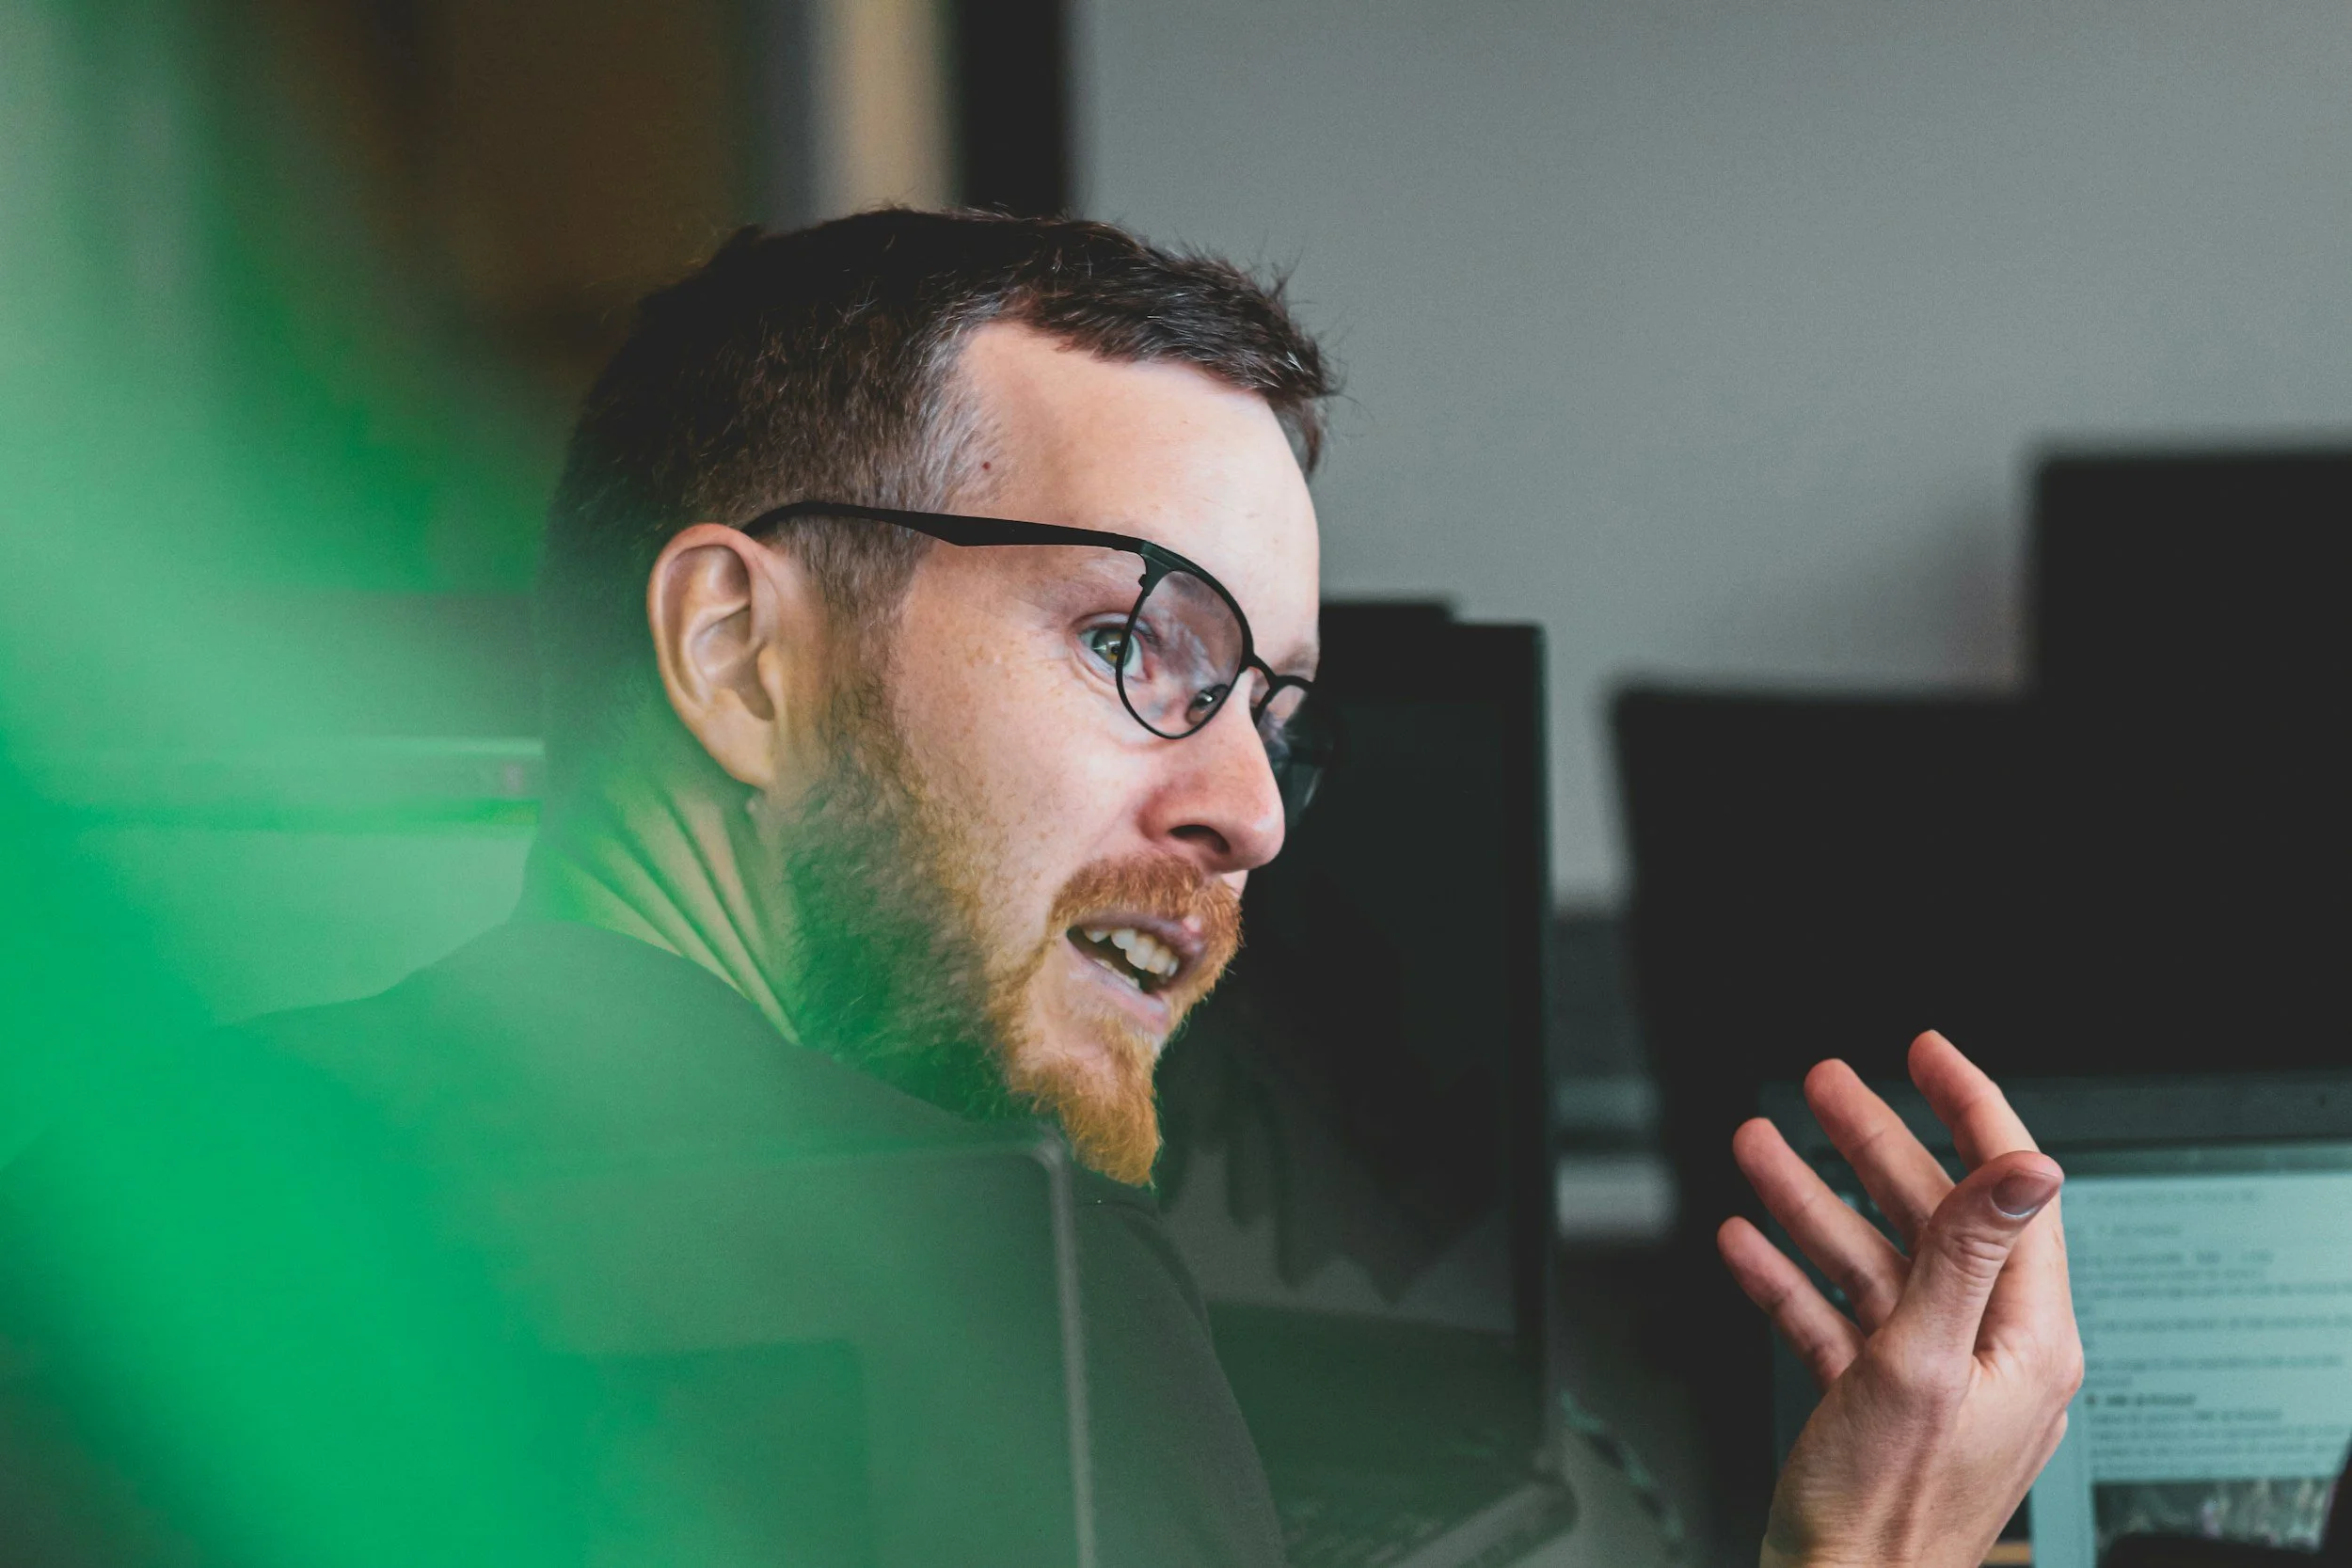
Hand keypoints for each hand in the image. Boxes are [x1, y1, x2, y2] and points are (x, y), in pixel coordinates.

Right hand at [1717, 1031, 2082, 1567]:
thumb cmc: (1887, 1513)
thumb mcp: (1921, 1363)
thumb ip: (1968, 1255)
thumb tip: (2029, 1168)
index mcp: (2024, 1341)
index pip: (2009, 1195)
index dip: (1970, 1110)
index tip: (1928, 1056)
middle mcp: (1986, 1353)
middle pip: (1928, 1215)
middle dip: (1870, 1141)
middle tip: (1826, 1084)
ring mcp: (1928, 1379)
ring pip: (1869, 1260)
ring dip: (1810, 1201)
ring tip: (1760, 1147)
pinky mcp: (1875, 1405)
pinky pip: (1833, 1317)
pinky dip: (1789, 1277)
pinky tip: (1748, 1244)